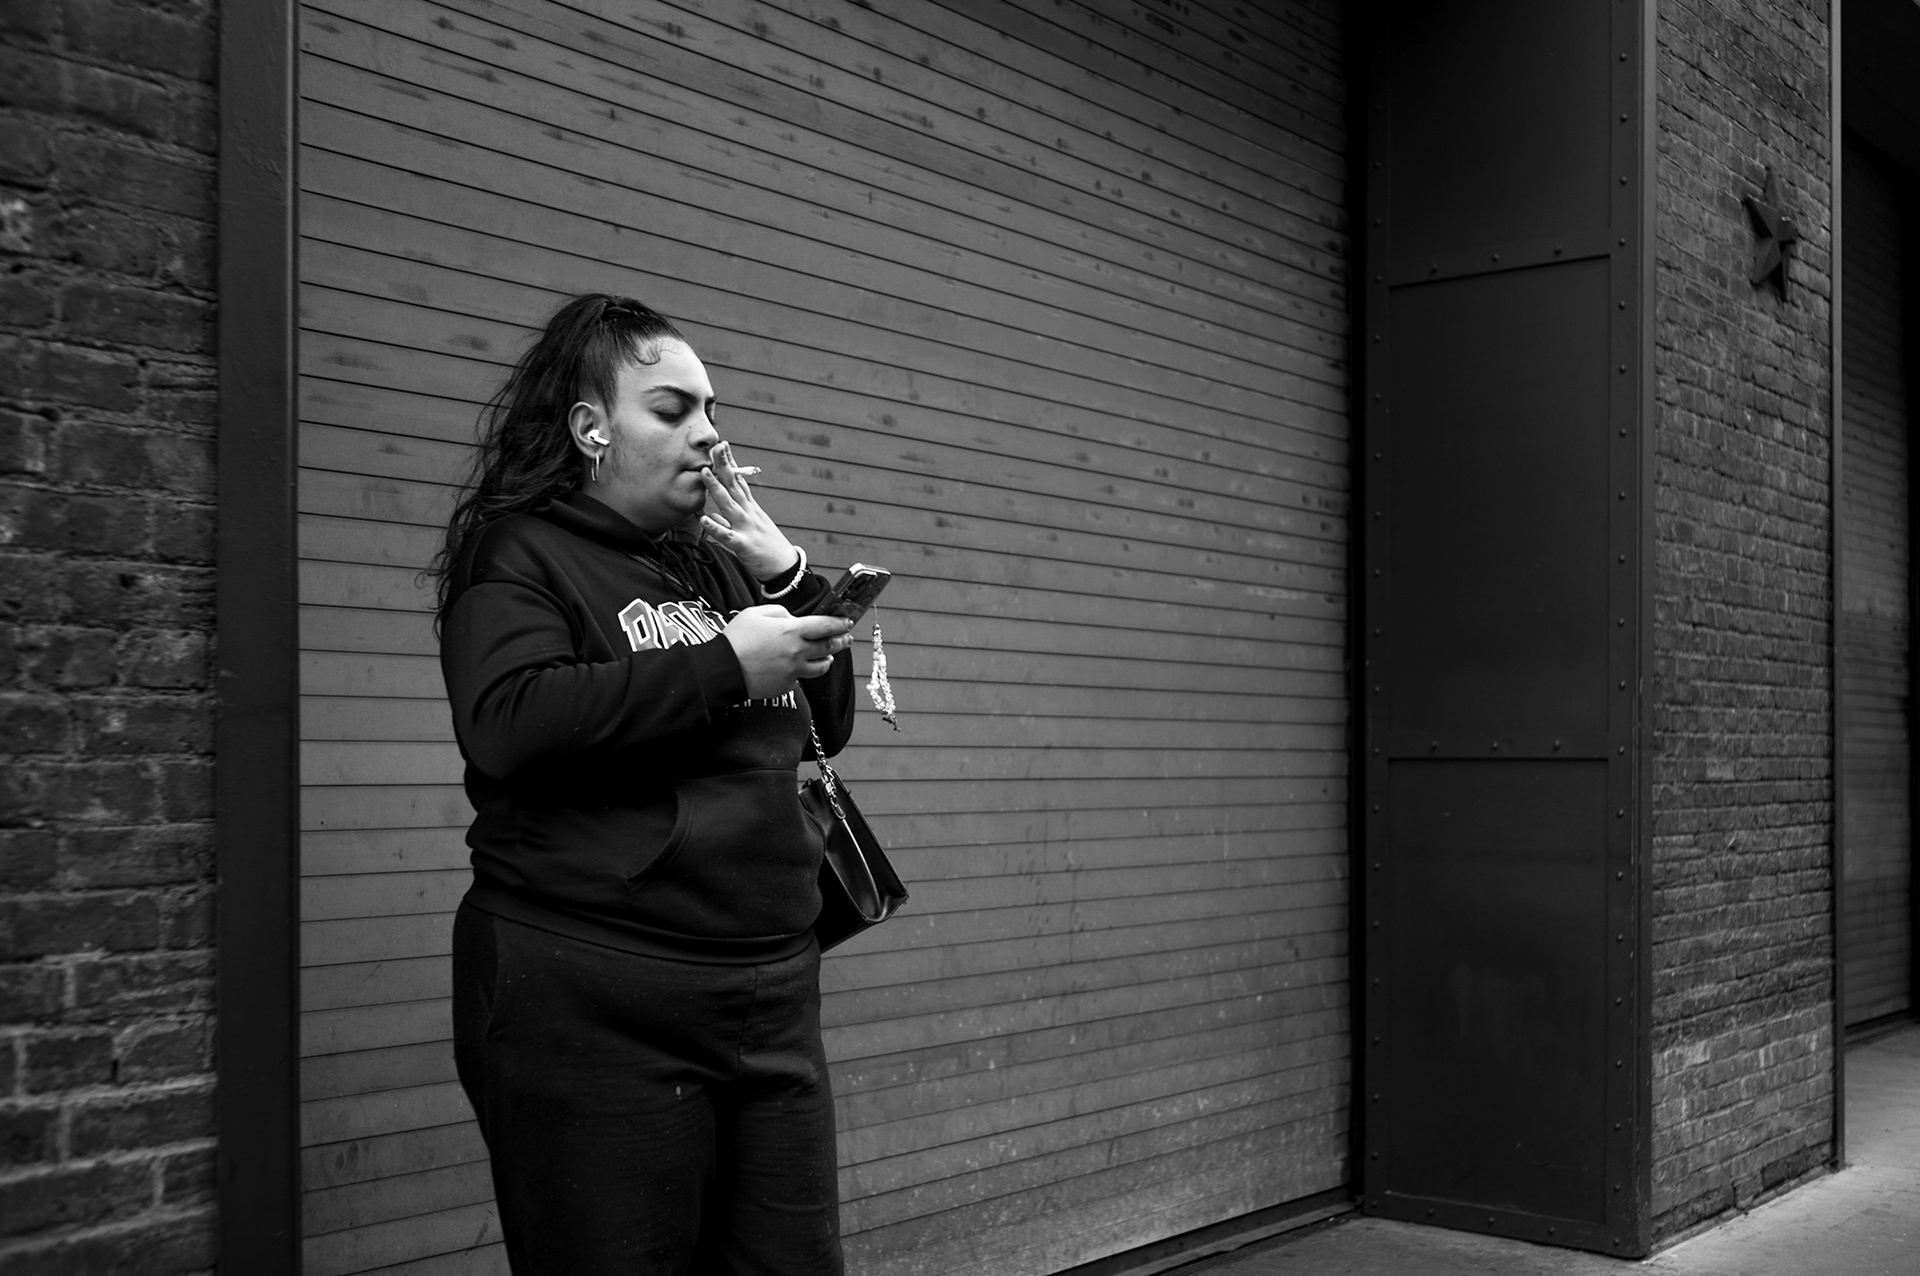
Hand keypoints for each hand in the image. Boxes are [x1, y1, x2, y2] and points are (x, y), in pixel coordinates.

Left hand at [699, 446, 795, 578]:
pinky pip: (727, 535)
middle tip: (716, 447)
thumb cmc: (767, 548)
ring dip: (716, 488)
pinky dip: (715, 527)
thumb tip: (712, 514)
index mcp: (750, 509)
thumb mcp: (750, 530)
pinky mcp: (744, 545)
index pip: (739, 481)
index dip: (730, 463)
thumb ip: (729, 520)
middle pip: (734, 486)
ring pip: (729, 504)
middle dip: (724, 465)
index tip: (723, 446)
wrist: (786, 569)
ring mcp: (747, 528)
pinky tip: (704, 519)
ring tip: (704, 472)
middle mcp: (749, 513)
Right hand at [724, 606, 852, 698]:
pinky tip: (796, 666)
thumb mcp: (756, 613)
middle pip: (829, 647)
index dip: (839, 623)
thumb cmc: (736, 639)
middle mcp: (797, 652)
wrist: (723, 670)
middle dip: (841, 641)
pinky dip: (802, 671)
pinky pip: (800, 677)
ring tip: (827, 655)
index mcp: (791, 631)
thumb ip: (780, 612)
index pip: (825, 626)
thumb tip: (793, 619)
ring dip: (827, 659)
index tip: (847, 622)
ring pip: (821, 666)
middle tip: (847, 638)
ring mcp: (793, 671)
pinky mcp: (786, 686)